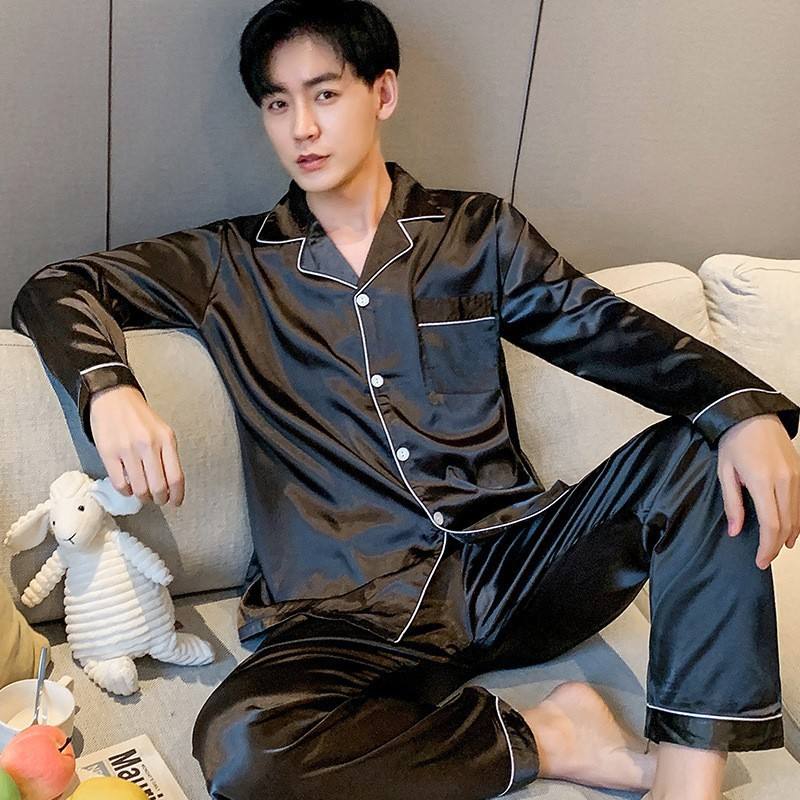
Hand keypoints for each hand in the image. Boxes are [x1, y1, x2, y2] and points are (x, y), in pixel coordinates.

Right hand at [89, 385, 185, 507]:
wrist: (114, 398)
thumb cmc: (140, 417)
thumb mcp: (162, 431)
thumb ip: (168, 455)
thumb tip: (171, 485)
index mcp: (166, 440)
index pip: (176, 477)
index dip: (177, 495)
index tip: (175, 502)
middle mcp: (148, 445)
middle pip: (158, 486)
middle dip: (159, 499)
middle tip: (158, 500)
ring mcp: (127, 450)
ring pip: (139, 488)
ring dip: (143, 497)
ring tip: (143, 495)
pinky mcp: (108, 454)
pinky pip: (120, 484)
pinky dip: (126, 492)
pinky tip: (129, 488)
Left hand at [717, 413, 799, 568]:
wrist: (753, 415)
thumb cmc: (734, 442)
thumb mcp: (725, 472)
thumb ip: (732, 503)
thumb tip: (736, 531)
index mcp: (762, 480)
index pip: (771, 524)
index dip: (767, 547)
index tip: (760, 561)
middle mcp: (785, 480)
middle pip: (788, 524)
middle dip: (777, 546)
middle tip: (765, 558)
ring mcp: (797, 476)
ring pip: (798, 515)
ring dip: (789, 535)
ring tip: (776, 547)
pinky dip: (796, 520)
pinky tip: (789, 529)